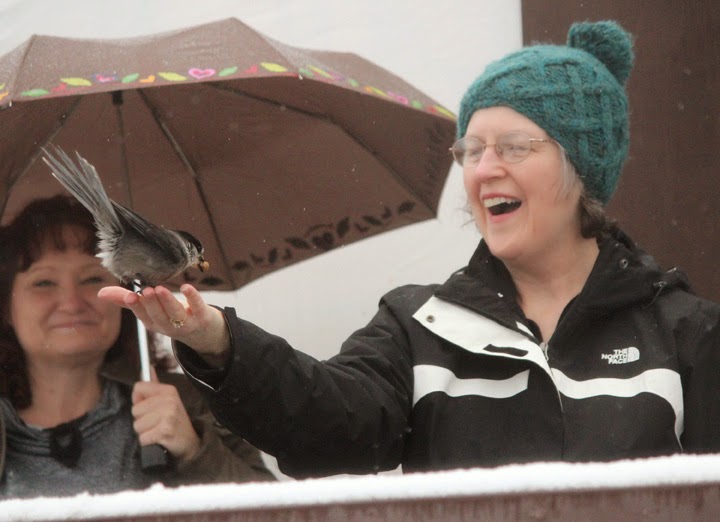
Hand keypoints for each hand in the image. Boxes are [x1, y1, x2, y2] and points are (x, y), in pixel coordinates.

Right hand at [98, 284, 228, 354]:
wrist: (204, 333)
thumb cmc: (171, 317)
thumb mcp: (149, 311)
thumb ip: (126, 300)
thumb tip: (101, 293)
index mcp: (153, 323)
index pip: (143, 315)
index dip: (136, 306)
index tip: (130, 295)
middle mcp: (168, 326)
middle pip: (158, 316)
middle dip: (151, 304)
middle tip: (146, 290)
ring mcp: (186, 323)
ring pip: (175, 314)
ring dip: (168, 302)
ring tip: (160, 289)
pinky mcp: (202, 316)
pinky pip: (197, 307)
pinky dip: (192, 298)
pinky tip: (186, 287)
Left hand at [132, 367, 199, 463]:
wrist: (190, 442)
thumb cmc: (174, 421)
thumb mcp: (168, 400)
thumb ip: (155, 386)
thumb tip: (148, 367)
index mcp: (168, 390)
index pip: (138, 387)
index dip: (139, 400)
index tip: (149, 407)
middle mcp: (169, 400)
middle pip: (135, 409)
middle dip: (142, 419)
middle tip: (157, 422)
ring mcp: (169, 415)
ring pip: (137, 425)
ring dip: (145, 431)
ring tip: (158, 430)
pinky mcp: (166, 430)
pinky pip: (142, 438)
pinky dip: (148, 441)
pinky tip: (159, 439)